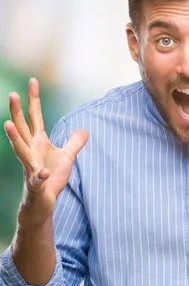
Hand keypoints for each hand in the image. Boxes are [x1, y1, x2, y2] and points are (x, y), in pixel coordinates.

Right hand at [4, 78, 87, 226]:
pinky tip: (42, 172)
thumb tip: (84, 129)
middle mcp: (31, 152)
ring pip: (20, 150)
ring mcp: (31, 167)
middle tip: (12, 93)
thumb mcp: (67, 158)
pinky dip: (39, 175)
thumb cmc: (51, 178)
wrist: (42, 204)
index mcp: (38, 142)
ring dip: (14, 138)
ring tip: (7, 123)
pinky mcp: (36, 184)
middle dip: (17, 111)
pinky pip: (37, 179)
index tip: (33, 81)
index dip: (34, 100)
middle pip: (23, 128)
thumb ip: (74, 143)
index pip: (35, 117)